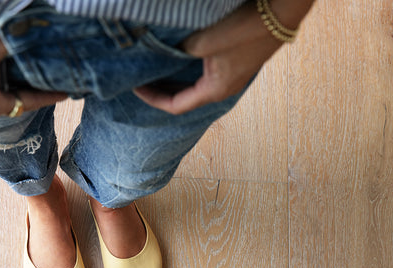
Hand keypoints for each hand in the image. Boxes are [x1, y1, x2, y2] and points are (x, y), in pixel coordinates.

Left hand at [133, 2, 300, 114]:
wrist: (284, 8)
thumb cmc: (246, 26)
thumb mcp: (204, 41)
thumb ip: (179, 50)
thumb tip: (162, 50)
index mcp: (214, 90)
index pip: (175, 105)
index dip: (152, 98)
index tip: (135, 87)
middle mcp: (223, 88)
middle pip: (184, 98)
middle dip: (161, 90)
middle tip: (140, 79)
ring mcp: (232, 75)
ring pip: (194, 84)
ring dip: (174, 79)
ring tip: (155, 69)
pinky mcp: (236, 61)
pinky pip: (204, 72)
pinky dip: (187, 69)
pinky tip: (177, 55)